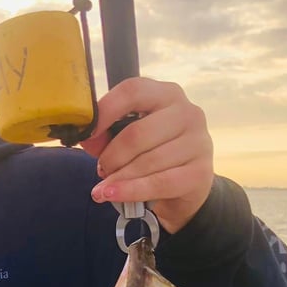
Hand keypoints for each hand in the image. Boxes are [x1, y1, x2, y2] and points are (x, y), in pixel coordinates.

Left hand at [80, 77, 213, 233]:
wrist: (187, 185)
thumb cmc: (154, 153)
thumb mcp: (130, 140)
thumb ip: (106, 136)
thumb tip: (86, 138)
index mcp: (166, 94)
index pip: (133, 91)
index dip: (106, 110)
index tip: (87, 132)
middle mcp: (187, 112)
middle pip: (137, 133)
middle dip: (112, 156)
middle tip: (101, 169)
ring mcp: (197, 142)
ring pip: (147, 161)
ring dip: (119, 177)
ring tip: (104, 188)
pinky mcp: (200, 172)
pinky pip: (159, 183)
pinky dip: (131, 191)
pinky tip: (112, 195)